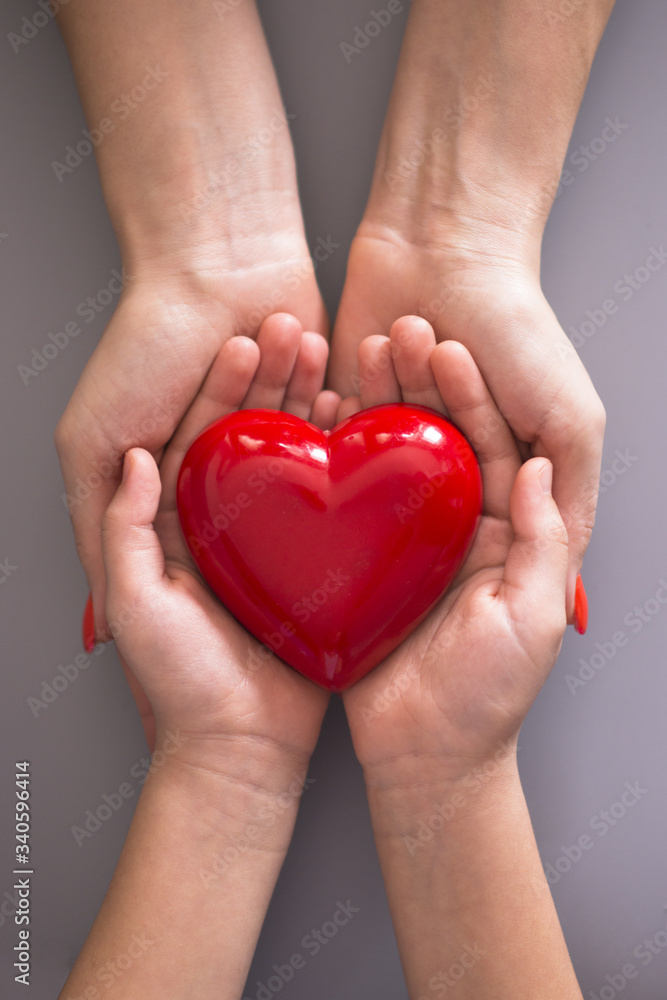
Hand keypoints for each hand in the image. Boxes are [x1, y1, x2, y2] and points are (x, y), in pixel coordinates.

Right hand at [56, 241, 327, 649]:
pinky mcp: (306, 408)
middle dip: (271, 532)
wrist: (213, 259)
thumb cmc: (145, 342)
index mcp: (165, 485)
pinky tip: (338, 416)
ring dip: (302, 461)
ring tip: (308, 438)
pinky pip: (328, 440)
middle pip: (252, 525)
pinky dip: (333, 432)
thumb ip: (99, 523)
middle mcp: (215, 468)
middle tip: (295, 563)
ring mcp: (265, 438)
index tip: (234, 645)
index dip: (214, 599)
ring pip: (293, 481)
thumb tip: (96, 625)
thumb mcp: (93, 442)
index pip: (194, 561)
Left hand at [99, 314, 339, 760]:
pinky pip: (330, 497)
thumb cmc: (184, 683)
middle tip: (291, 329)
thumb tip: (136, 459)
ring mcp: (276, 539)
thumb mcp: (140, 604)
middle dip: (269, 380)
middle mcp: (229, 523)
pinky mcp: (315, 561)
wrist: (243, 749)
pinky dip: (343, 454)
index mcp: (179, 525)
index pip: (196, 438)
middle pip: (248, 435)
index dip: (220, 388)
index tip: (241, 340)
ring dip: (307, 401)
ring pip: (292, 455)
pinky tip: (358, 410)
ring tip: (328, 351)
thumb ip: (125, 530)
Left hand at [329, 217, 604, 620]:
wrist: (448, 244)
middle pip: (421, 502)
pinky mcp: (352, 411)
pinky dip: (342, 415)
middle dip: (418, 458)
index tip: (452, 521)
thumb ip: (571, 498)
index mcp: (500, 475)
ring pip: (376, 466)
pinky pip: (336, 439)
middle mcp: (447, 463)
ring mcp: (397, 438)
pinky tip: (354, 373)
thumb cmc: (517, 324)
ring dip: (386, 410)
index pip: (480, 534)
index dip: (467, 531)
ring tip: (406, 340)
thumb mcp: (571, 419)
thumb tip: (567, 583)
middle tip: (424, 405)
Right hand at [340, 316, 568, 779]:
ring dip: (380, 402)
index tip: (449, 347)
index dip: (473, 396)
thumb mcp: (526, 619)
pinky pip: (351, 497)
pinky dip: (339, 453)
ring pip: (394, 457)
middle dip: (423, 384)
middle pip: (441, 440)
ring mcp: (406, 542)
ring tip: (359, 348)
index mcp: (504, 537)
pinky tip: (322, 408)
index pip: (495, 449)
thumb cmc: (484, 701)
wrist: (423, 763)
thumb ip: (543, 543)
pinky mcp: (361, 561)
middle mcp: (457, 530)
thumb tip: (541, 469)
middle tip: (399, 331)